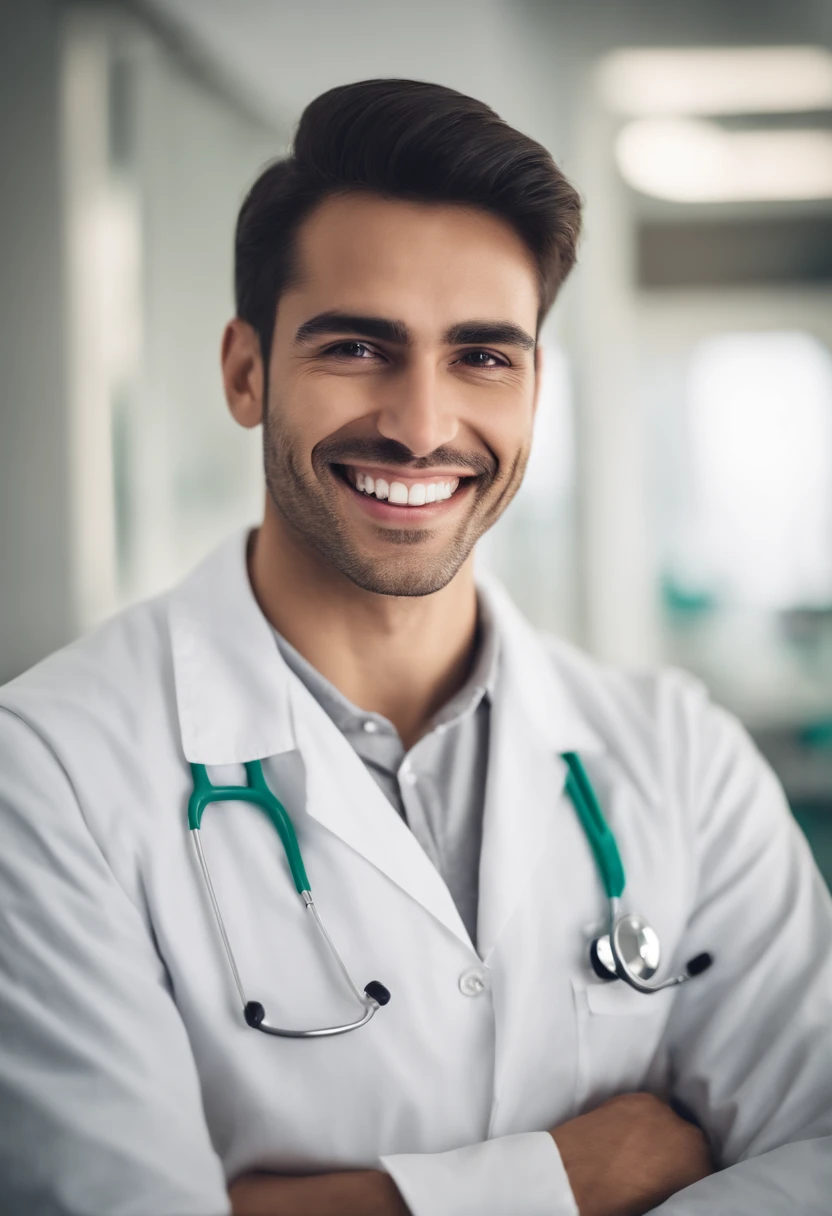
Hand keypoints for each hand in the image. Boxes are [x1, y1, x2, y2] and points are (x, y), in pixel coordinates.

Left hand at [550, 1092, 713, 1215]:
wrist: (567, 1179)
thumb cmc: (614, 1203)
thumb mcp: (658, 1205)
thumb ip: (678, 1190)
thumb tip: (674, 1182)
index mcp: (696, 1160)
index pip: (709, 1170)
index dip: (694, 1182)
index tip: (679, 1189)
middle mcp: (682, 1128)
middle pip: (692, 1144)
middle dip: (682, 1159)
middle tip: (662, 1177)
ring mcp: (654, 1107)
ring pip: (670, 1125)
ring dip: (663, 1138)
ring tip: (643, 1157)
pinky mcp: (629, 1097)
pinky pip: (647, 1112)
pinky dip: (643, 1124)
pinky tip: (629, 1141)